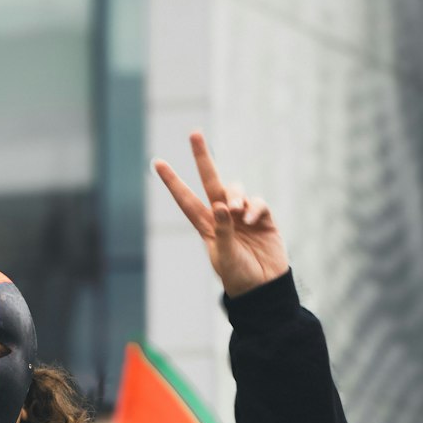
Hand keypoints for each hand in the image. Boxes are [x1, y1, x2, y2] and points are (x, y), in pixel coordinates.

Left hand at [153, 132, 288, 296]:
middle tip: (193, 133)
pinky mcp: (264, 219)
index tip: (157, 162)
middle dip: (202, 157)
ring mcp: (243, 216)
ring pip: (236, 190)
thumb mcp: (225, 256)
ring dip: (235, 196)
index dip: (172, 181)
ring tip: (235, 212)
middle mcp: (222, 217)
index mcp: (206, 226)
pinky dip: (254, 207)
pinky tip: (252, 221)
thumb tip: (220, 205)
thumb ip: (222, 230)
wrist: (265, 289)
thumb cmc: (239, 277)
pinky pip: (257, 202)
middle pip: (210, 181)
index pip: (185, 199)